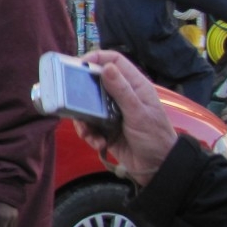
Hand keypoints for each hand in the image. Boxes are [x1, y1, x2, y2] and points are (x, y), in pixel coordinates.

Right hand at [72, 51, 179, 187]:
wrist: (157, 168)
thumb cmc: (155, 137)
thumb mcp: (138, 113)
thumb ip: (122, 91)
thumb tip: (106, 67)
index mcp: (134, 85)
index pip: (114, 61)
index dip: (96, 58)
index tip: (78, 65)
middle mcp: (122, 96)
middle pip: (95, 83)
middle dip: (82, 93)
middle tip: (69, 98)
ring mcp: (112, 113)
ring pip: (88, 107)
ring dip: (83, 120)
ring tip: (87, 132)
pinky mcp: (106, 129)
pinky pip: (89, 127)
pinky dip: (90, 135)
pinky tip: (98, 143)